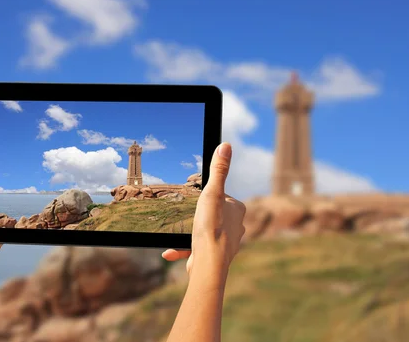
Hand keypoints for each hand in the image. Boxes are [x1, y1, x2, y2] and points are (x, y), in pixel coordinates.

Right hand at [162, 142, 245, 276]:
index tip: (200, 199)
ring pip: (207, 234)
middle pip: (215, 214)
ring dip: (193, 234)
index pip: (224, 197)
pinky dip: (184, 250)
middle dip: (202, 215)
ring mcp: (226, 244)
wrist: (208, 263)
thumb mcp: (212, 193)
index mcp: (238, 210)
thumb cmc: (212, 227)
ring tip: (182, 235)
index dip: (210, 196)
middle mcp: (236, 227)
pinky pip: (198, 250)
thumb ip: (218, 170)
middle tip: (190, 216)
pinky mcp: (215, 258)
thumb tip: (226, 145)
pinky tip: (170, 251)